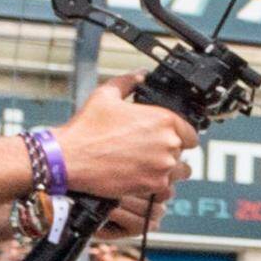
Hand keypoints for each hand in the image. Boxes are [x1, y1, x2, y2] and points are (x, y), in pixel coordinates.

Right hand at [52, 82, 193, 222]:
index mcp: (164, 120)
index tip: (167, 137)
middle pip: (181, 151)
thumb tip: (140, 74)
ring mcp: (163, 166)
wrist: (68, 158)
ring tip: (144, 164)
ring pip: (177, 170)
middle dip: (167, 150)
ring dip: (165, 168)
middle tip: (145, 150)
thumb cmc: (86, 129)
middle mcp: (168, 143)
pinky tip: (138, 176)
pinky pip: (165, 187)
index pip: (191, 132)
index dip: (180, 134)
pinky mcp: (153, 185)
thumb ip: (128, 82)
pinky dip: (155, 183)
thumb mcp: (105, 95)